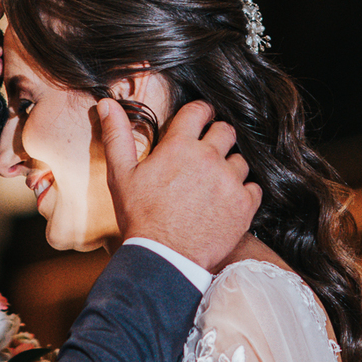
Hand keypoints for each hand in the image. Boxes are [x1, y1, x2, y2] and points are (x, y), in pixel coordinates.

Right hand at [98, 98, 259, 270]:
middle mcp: (208, 157)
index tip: (202, 118)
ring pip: (241, 160)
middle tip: (208, 152)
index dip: (202, 111)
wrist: (165, 258)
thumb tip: (106, 103)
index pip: (199, 110)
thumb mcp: (121, 174)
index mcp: (179, 146)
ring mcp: (229, 181)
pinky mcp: (244, 205)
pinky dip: (244, 191)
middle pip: (226, 131)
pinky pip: (254, 187)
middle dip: (218, 137)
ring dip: (230, 167)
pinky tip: (228, 200)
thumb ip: (117, 135)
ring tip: (216, 181)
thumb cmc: (140, 217)